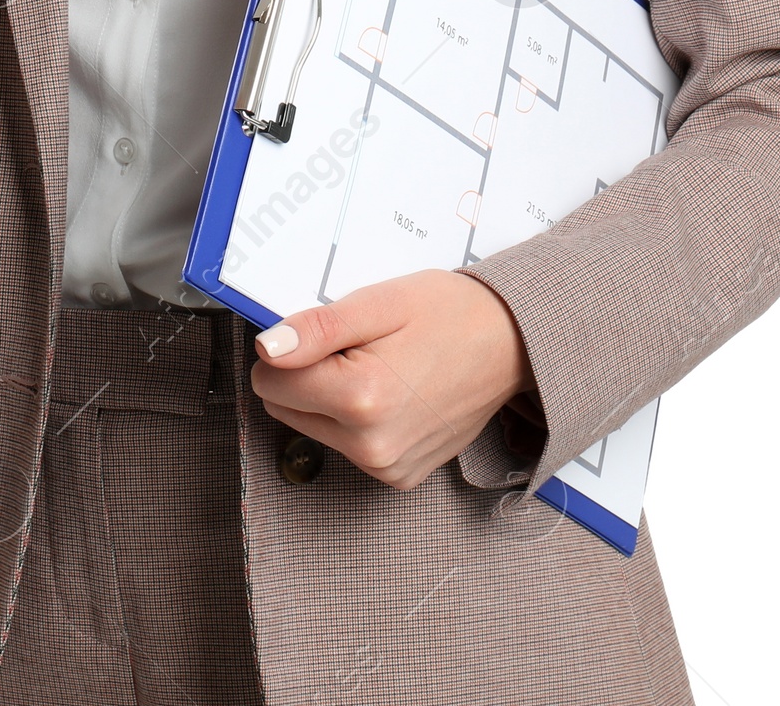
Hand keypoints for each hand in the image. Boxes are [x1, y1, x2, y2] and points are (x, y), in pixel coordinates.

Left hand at [249, 269, 532, 490]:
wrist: (511, 345)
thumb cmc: (450, 315)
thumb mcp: (379, 302)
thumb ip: (318, 328)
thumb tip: (268, 348)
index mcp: (362, 397)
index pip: (269, 377)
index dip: (292, 347)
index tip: (328, 333)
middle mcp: (370, 445)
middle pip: (283, 406)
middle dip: (308, 374)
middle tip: (358, 348)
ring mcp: (385, 466)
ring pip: (310, 427)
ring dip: (330, 397)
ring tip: (380, 366)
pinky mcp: (397, 476)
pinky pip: (344, 446)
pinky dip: (356, 419)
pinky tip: (393, 392)